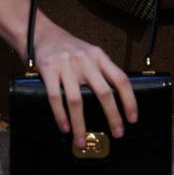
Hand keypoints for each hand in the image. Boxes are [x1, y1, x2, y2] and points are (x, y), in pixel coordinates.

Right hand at [32, 19, 137, 149]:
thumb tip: (115, 102)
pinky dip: (61, 116)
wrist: (41, 32)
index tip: (132, 119)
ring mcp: (66, 64)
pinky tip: (65, 128)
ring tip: (82, 141)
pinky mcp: (48, 68)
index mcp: (98, 55)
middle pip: (103, 92)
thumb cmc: (68, 48)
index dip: (129, 100)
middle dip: (112, 116)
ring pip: (77, 100)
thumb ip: (100, 71)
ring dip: (81, 125)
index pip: (120, 78)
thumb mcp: (89, 53)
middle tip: (117, 133)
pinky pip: (56, 97)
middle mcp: (84, 58)